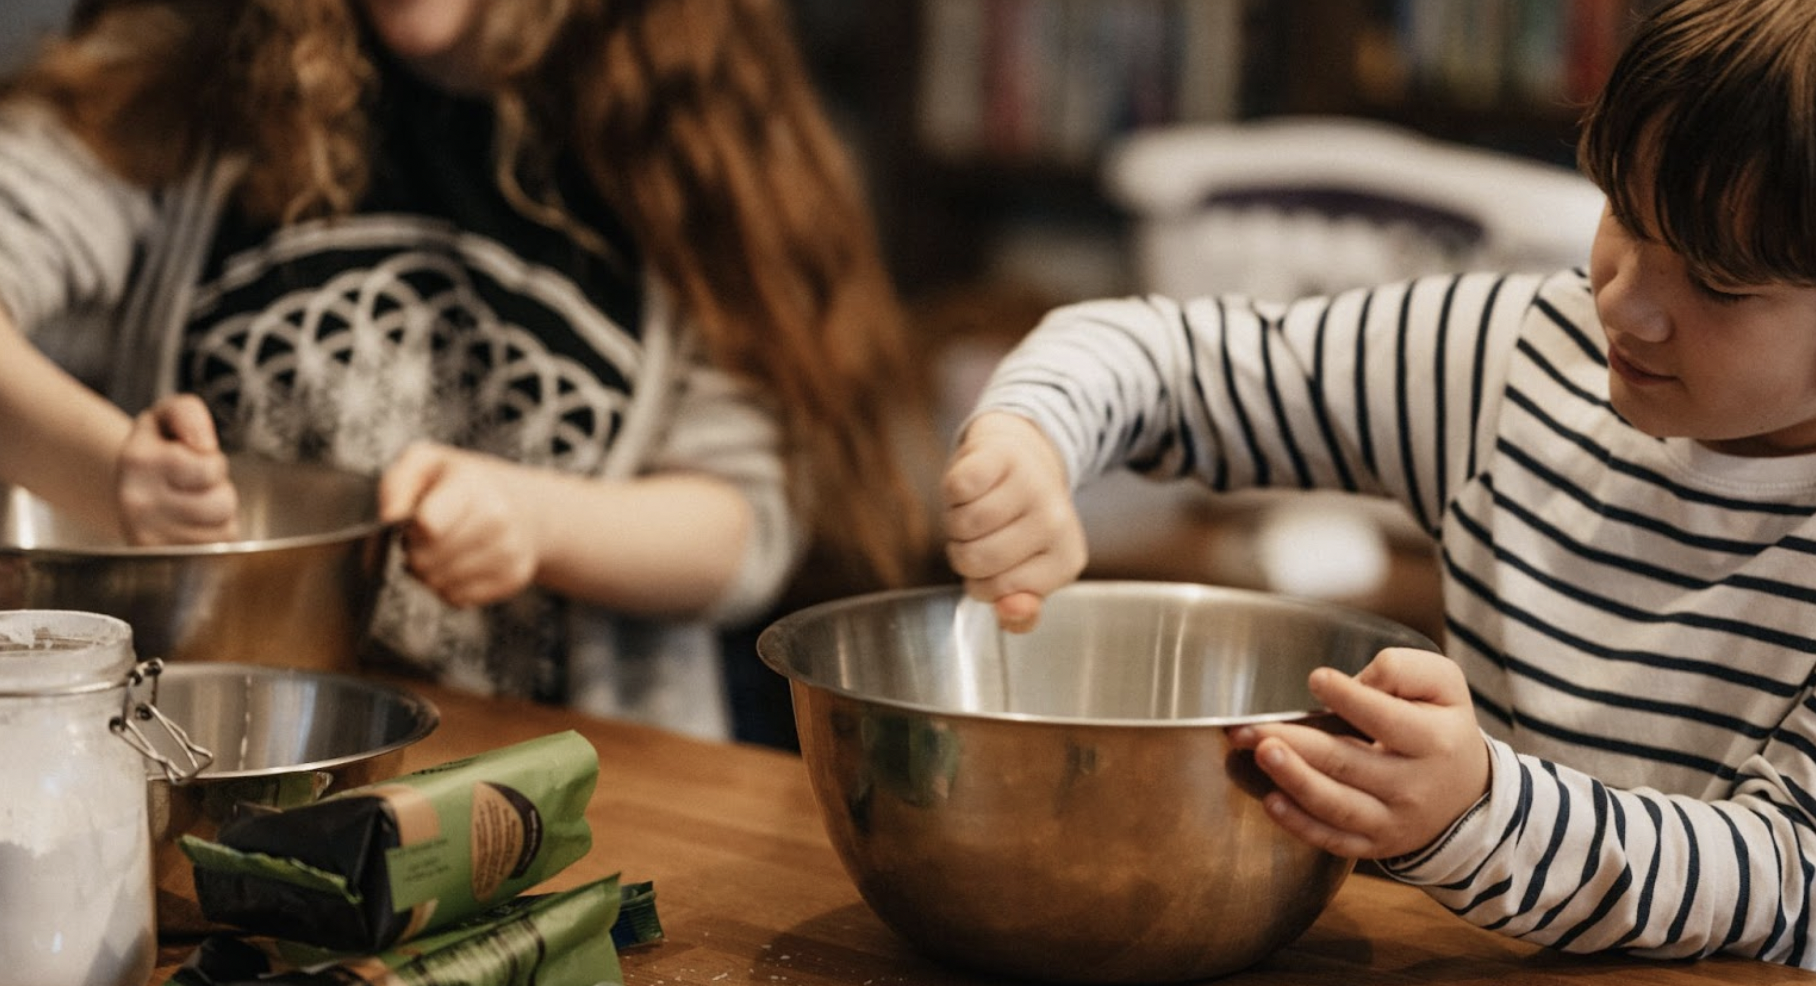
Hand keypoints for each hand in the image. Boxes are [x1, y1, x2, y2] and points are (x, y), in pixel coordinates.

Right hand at [115, 394, 238, 544]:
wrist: (130, 488)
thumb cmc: (159, 449)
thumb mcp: (167, 416)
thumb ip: (188, 413)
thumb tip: (204, 446)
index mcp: (137, 462)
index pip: (209, 469)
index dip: (213, 462)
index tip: (192, 458)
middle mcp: (137, 503)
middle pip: (222, 504)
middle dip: (220, 490)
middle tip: (196, 486)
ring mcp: (147, 538)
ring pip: (224, 530)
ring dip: (219, 516)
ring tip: (194, 504)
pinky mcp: (163, 560)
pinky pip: (217, 551)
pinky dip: (214, 537)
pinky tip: (192, 526)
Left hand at [379, 442, 538, 608]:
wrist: (522, 505)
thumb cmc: (464, 484)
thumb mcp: (426, 463)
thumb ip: (398, 483)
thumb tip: (390, 517)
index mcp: (472, 485)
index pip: (427, 526)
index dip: (410, 530)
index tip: (415, 521)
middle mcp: (498, 519)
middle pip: (427, 560)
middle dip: (414, 553)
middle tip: (424, 538)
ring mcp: (509, 551)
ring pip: (440, 584)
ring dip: (429, 573)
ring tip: (439, 551)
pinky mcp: (512, 577)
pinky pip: (458, 598)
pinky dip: (449, 587)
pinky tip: (456, 565)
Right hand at [939, 411, 1085, 631]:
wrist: (1021, 459)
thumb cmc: (1019, 525)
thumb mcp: (1027, 576)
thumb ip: (1020, 612)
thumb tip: (1010, 611)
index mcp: (1066, 560)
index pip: (996, 591)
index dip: (980, 582)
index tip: (996, 563)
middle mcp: (1056, 521)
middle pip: (975, 559)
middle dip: (963, 552)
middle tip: (981, 536)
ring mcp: (1032, 485)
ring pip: (962, 525)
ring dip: (955, 522)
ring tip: (975, 510)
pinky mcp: (1004, 455)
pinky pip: (956, 489)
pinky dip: (952, 492)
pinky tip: (972, 487)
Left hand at [1226, 647, 1489, 859]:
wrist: (1466, 796)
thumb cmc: (1443, 729)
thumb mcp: (1445, 687)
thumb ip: (1404, 671)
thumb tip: (1358, 680)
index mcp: (1434, 741)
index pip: (1386, 719)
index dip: (1350, 698)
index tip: (1317, 678)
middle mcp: (1413, 786)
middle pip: (1348, 763)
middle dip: (1298, 743)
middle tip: (1253, 727)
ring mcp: (1391, 821)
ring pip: (1336, 805)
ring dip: (1294, 780)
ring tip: (1262, 754)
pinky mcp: (1372, 844)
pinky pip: (1332, 840)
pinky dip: (1300, 824)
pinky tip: (1271, 801)